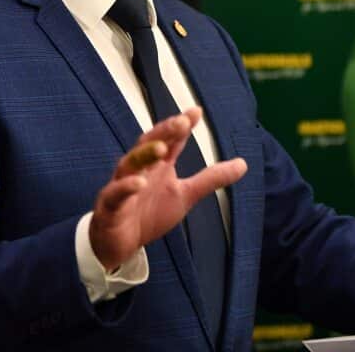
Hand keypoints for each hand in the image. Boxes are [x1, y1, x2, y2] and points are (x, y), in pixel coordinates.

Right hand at [89, 107, 247, 271]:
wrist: (120, 243)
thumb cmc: (149, 213)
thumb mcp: (185, 195)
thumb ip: (211, 178)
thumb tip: (243, 164)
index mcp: (157, 164)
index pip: (170, 140)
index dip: (181, 125)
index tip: (196, 111)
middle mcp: (139, 169)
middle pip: (148, 144)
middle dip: (164, 132)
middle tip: (181, 122)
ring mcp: (121, 184)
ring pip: (129, 164)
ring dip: (144, 155)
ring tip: (161, 149)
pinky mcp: (110, 205)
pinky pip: (115, 193)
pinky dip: (125, 186)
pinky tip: (138, 182)